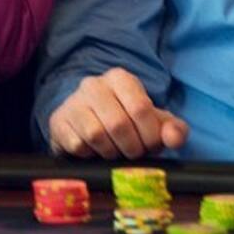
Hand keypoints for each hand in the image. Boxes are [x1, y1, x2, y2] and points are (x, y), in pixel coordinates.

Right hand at [47, 68, 188, 159]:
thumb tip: (174, 138)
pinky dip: (91, 155)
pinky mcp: (59, 121)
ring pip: (97, 135)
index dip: (150, 135)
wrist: (85, 125)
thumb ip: (173, 129)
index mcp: (120, 78)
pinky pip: (78, 145)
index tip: (151, 146)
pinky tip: (94, 151)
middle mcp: (94, 84)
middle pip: (119, 124)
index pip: (141, 108)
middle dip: (132, 148)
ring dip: (111, 152)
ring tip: (114, 151)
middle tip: (133, 154)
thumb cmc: (126, 122)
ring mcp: (73, 102)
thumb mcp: (153, 123)